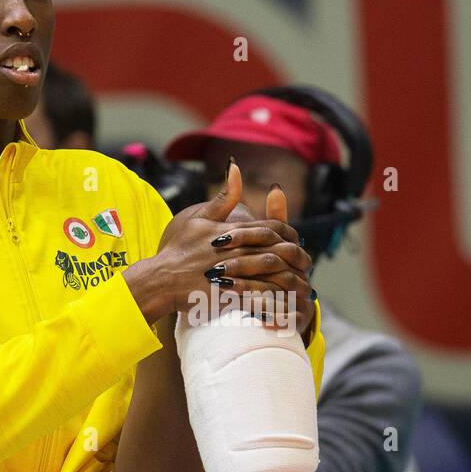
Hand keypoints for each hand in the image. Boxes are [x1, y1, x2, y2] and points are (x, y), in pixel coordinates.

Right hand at [123, 161, 314, 333]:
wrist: (161, 280)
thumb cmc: (179, 249)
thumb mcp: (199, 217)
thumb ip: (223, 197)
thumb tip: (236, 167)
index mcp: (232, 230)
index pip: (271, 228)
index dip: (289, 234)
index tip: (297, 242)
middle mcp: (236, 249)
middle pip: (277, 249)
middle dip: (297, 258)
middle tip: (308, 265)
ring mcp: (233, 272)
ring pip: (273, 273)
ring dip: (293, 280)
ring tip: (304, 287)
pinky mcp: (229, 294)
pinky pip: (261, 297)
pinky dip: (278, 300)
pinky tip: (288, 304)